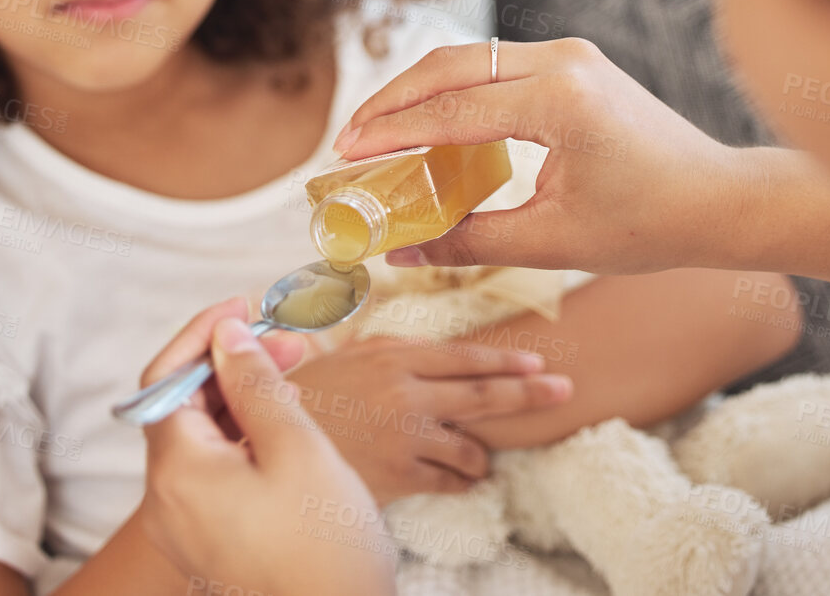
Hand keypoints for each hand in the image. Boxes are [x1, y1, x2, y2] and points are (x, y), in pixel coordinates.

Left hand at [136, 298, 395, 595]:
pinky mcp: (211, 539)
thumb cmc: (324, 546)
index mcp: (178, 472)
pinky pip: (215, 472)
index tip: (245, 308)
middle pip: (181, 407)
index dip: (202, 336)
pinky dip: (243, 439)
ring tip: (295, 382)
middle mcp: (168, 499)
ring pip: (202, 439)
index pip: (164, 380)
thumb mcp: (297, 448)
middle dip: (230, 366)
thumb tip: (227, 335)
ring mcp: (187, 524)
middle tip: (290, 343)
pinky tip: (286, 428)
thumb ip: (257, 384)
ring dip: (240, 400)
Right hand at [286, 336, 572, 504]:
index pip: (466, 357)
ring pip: (471, 447)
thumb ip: (393, 349)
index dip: (507, 362)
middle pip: (486, 396)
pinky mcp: (400, 475)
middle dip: (531, 394)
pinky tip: (458, 481)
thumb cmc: (306, 394)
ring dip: (483, 455)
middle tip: (566, 391)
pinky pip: (450, 481)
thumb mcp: (350, 355)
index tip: (539, 363)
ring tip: (483, 459)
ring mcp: (406, 436)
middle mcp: (408, 393)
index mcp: (396, 356)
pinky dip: (461, 481)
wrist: (263, 437)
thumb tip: (430, 348)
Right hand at [331, 37, 761, 273]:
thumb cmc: (652, 224)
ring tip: (378, 133)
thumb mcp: (553, 242)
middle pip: (449, 66)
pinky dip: (456, 92)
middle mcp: (562, 61)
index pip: (450, 110)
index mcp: (559, 100)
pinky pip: (496, 68)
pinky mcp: (575, 63)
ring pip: (469, 59)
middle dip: (392, 101)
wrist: (722, 200)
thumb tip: (398, 250)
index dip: (391, 133)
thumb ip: (467, 240)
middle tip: (349, 140)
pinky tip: (431, 126)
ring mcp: (570, 55)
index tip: (346, 154)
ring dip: (420, 92)